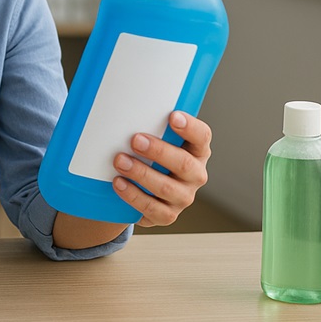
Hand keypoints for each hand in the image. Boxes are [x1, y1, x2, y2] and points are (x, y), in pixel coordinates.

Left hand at [112, 111, 210, 227]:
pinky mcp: (168, 215)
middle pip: (183, 163)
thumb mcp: (155, 140)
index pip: (202, 137)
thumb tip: (119, 106)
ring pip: (166, 187)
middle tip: (135, 140)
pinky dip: (133, 195)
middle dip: (158, 151)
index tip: (173, 116)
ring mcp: (183, 197)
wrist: (142, 191)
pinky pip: (152, 208)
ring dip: (141, 173)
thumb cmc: (149, 156)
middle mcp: (195, 174)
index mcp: (196, 150)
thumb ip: (150, 126)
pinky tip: (118, 183)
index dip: (190, 127)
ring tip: (119, 161)